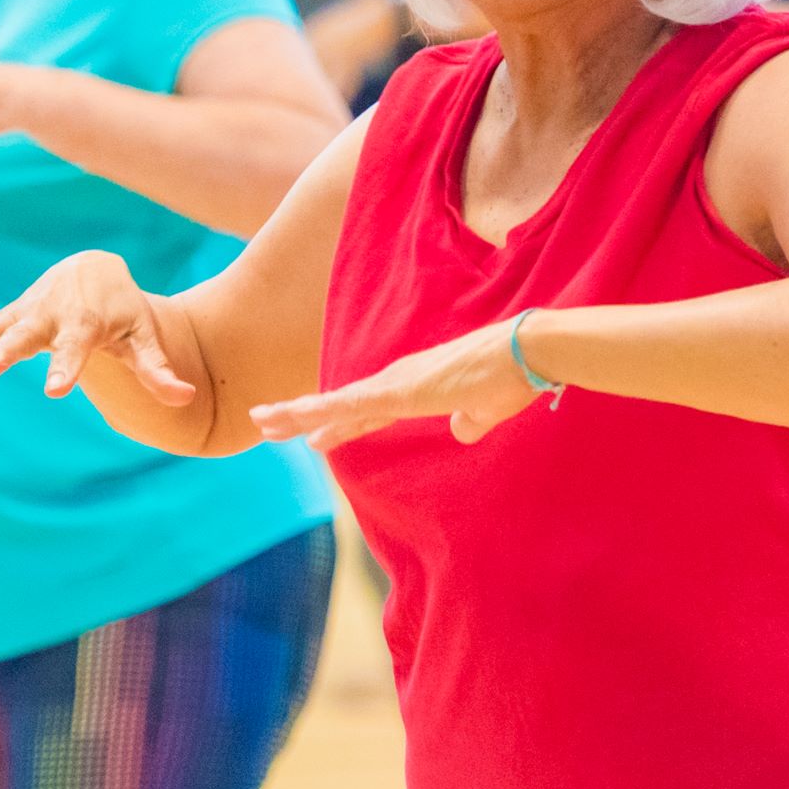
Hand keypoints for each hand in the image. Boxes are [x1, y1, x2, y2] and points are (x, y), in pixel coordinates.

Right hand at [0, 251, 196, 404]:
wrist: (94, 273)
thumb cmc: (122, 313)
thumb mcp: (141, 339)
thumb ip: (158, 370)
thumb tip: (187, 399)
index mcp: (82, 325)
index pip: (75, 351)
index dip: (65, 369)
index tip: (55, 391)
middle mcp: (46, 318)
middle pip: (24, 336)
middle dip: (6, 351)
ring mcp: (21, 317)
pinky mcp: (4, 319)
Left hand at [250, 319, 545, 449]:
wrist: (527, 352)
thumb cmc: (514, 378)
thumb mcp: (486, 410)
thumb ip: (470, 421)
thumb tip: (461, 431)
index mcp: (416, 386)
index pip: (367, 409)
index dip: (338, 422)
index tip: (313, 436)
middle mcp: (399, 380)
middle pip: (342, 403)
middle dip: (303, 415)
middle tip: (264, 423)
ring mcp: (396, 384)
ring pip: (335, 402)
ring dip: (297, 413)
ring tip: (261, 422)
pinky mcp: (401, 391)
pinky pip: (350, 406)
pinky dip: (320, 413)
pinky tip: (297, 423)